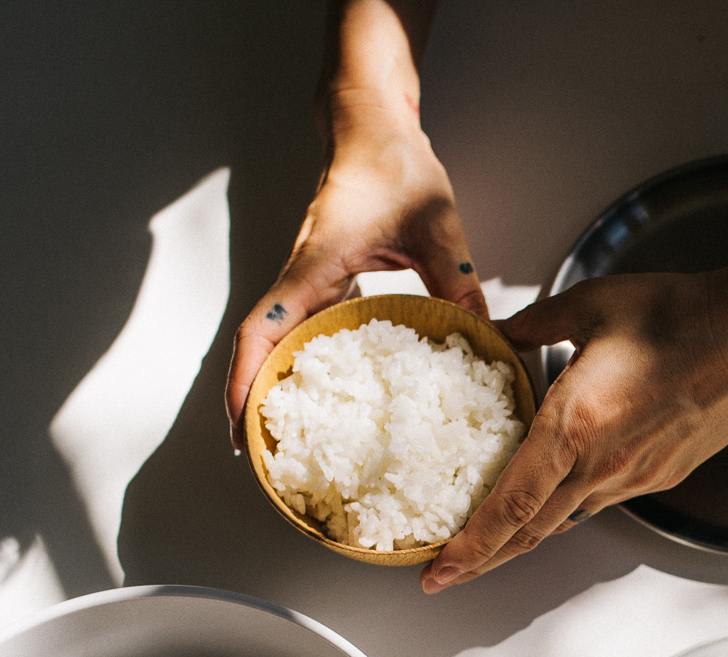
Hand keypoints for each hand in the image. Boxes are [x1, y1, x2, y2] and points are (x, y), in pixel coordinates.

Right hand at [224, 131, 486, 451]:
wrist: (375, 128)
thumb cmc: (395, 165)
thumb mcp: (437, 226)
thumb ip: (458, 280)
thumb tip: (487, 338)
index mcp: (314, 266)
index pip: (263, 330)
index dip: (245, 382)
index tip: (241, 429)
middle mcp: (303, 278)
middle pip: (263, 348)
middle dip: (255, 402)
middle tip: (266, 457)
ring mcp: (312, 280)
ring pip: (281, 341)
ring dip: (278, 385)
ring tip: (291, 439)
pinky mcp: (327, 280)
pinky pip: (310, 328)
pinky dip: (310, 362)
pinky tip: (337, 393)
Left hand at [420, 263, 727, 590]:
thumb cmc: (683, 313)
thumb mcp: (592, 305)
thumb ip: (535, 324)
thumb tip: (500, 335)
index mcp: (576, 425)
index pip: (512, 503)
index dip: (472, 544)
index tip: (439, 570)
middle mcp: (605, 464)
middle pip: (533, 530)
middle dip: (484, 557)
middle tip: (444, 575)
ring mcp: (638, 476)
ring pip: (567, 518)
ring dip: (525, 534)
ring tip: (490, 541)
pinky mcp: (663, 473)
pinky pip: (602, 499)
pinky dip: (568, 506)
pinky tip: (555, 495)